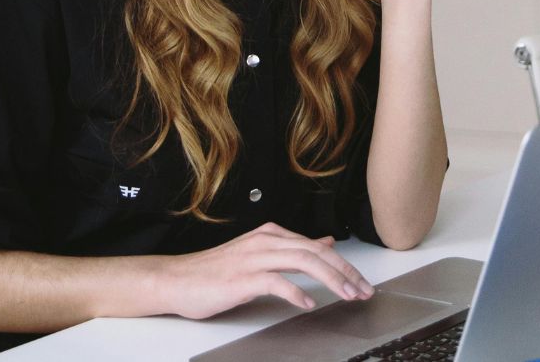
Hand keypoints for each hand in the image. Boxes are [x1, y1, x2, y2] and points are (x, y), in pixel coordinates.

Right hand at [156, 222, 373, 318]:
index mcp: (272, 235)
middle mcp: (266, 242)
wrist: (175, 280)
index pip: (318, 247)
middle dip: (346, 272)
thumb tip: (325, 243)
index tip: (361, 283)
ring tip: (346, 296)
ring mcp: (254, 258)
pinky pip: (276, 282)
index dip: (344, 265)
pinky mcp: (242, 278)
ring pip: (303, 262)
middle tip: (363, 291)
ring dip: (331, 280)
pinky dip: (296, 293)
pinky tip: (308, 304)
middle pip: (317, 253)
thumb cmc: (215, 272)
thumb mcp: (260, 254)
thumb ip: (293, 250)